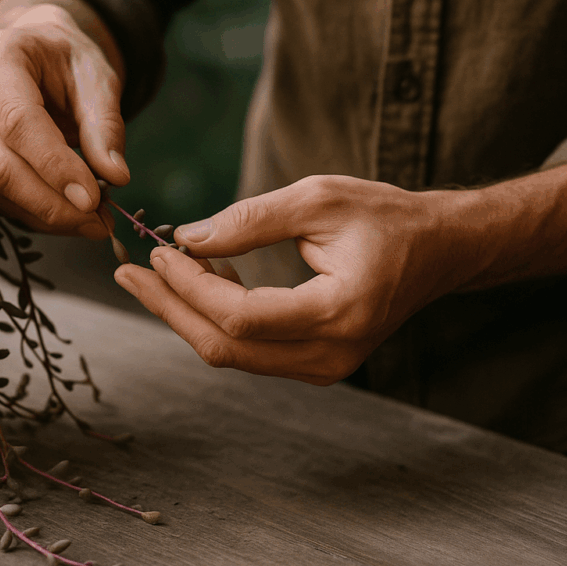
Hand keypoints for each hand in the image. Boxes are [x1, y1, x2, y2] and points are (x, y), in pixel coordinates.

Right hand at [0, 2, 129, 238]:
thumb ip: (106, 126)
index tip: (92, 199)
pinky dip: (35, 212)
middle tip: (100, 222)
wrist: (34, 50)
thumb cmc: (66, 59)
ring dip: (45, 213)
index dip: (54, 167)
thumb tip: (115, 177)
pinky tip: (70, 214)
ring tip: (93, 220)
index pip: (18, 122)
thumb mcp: (97, 78)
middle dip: (50, 202)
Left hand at [113, 175, 467, 383]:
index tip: (158, 250)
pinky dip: (215, 317)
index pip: (242, 316)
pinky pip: (250, 349)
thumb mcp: (318, 198)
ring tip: (154, 270)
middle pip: (227, 348)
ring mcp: (324, 367)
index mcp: (340, 312)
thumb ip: (249, 220)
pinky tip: (198, 278)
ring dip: (187, 313)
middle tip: (127, 272)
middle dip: (169, 308)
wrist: (439, 250)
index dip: (190, 287)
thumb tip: (186, 238)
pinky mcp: (315, 364)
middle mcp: (332, 354)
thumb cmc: (385, 217)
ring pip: (233, 354)